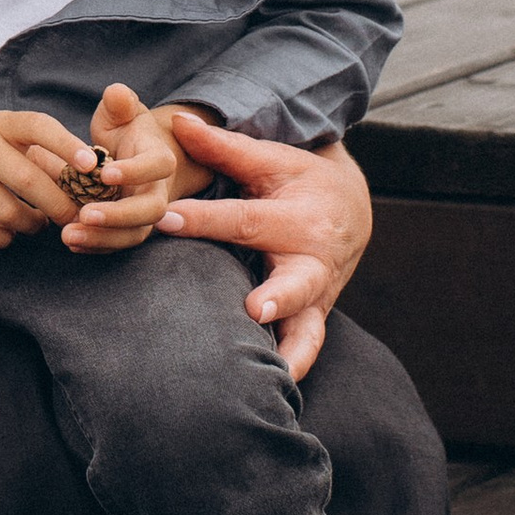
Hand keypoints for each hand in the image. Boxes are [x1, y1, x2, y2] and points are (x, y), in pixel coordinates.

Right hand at [0, 84, 98, 250]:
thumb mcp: (3, 129)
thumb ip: (41, 150)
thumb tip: (90, 180)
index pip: (38, 127)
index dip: (66, 145)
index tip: (91, 165)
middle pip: (26, 180)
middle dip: (58, 205)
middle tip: (71, 216)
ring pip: (5, 212)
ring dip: (30, 225)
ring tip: (37, 223)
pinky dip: (1, 239)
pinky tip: (7, 233)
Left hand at [54, 83, 214, 255]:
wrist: (130, 155)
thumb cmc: (124, 129)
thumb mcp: (120, 112)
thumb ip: (119, 103)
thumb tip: (116, 93)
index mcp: (158, 157)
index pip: (157, 166)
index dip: (135, 171)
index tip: (105, 173)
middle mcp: (158, 190)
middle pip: (151, 210)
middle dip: (119, 216)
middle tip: (85, 214)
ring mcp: (143, 214)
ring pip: (134, 234)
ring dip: (103, 238)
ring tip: (69, 235)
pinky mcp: (128, 230)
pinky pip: (117, 244)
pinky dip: (96, 246)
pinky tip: (72, 242)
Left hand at [156, 115, 373, 378]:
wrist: (350, 208)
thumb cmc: (297, 179)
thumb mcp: (268, 158)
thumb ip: (223, 146)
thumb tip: (178, 120)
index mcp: (296, 214)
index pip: (243, 219)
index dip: (203, 220)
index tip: (164, 219)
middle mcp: (312, 258)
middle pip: (295, 280)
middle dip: (277, 295)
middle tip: (254, 308)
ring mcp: (317, 293)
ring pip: (310, 326)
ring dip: (292, 349)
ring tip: (275, 373)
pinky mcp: (315, 316)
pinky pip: (308, 347)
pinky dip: (294, 367)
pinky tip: (272, 395)